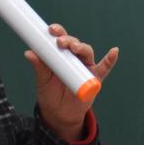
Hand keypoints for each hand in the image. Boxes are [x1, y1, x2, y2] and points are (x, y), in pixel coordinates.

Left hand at [25, 23, 117, 142]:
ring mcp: (86, 67)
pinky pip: (104, 68)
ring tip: (75, 48)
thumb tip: (29, 52)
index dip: (58, 32)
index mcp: (61, 55)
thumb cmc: (50, 94)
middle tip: (61, 42)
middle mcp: (75, 58)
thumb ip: (39, 66)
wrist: (59, 114)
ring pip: (87, 52)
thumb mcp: (43, 80)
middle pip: (75, 44)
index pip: (61, 39)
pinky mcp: (95, 78)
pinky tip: (114, 52)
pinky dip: (110, 60)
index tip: (51, 30)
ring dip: (82, 48)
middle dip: (69, 40)